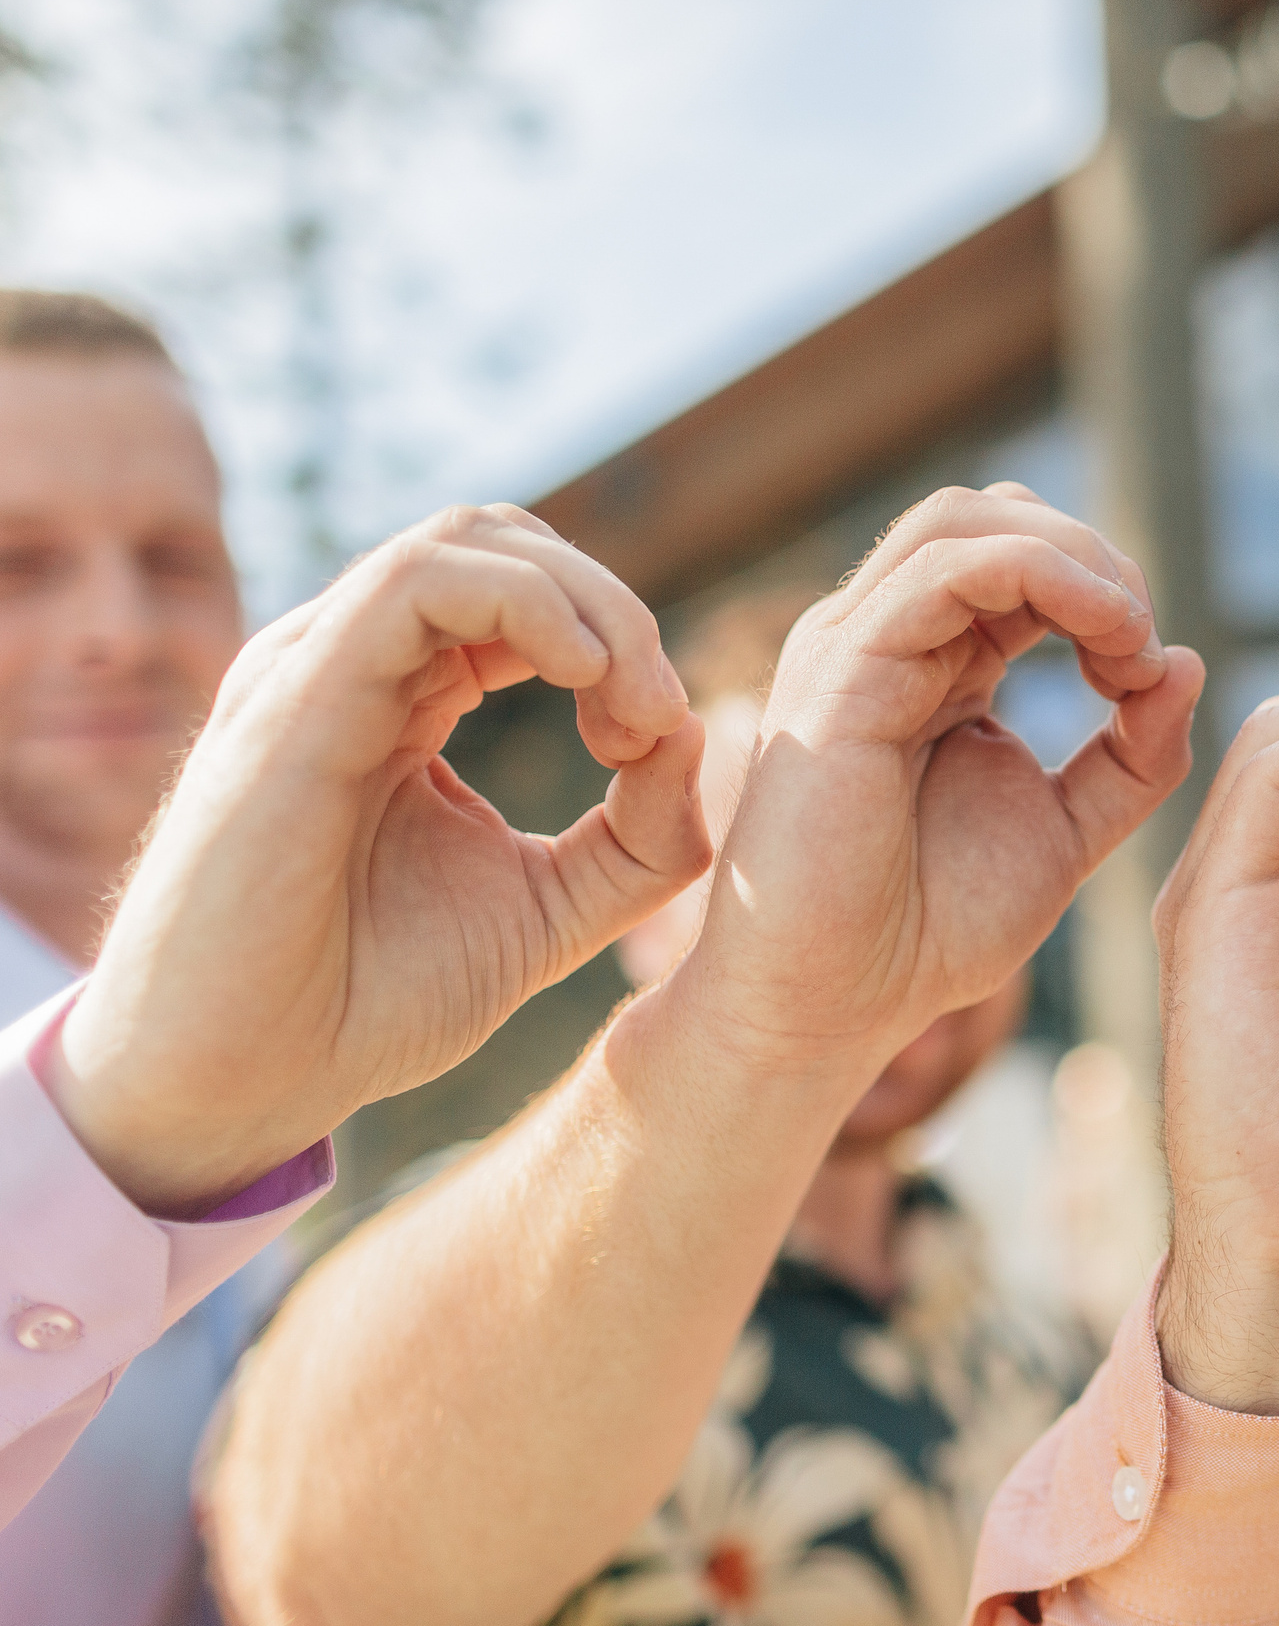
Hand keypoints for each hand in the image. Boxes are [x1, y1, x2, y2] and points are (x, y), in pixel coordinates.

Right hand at [52, 505, 710, 1217]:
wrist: (236, 1084)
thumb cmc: (363, 1003)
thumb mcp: (546, 912)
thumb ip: (636, 838)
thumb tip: (694, 732)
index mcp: (404, 696)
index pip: (528, 593)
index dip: (621, 641)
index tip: (659, 741)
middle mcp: (354, 662)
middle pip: (511, 545)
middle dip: (617, 611)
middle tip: (656, 719)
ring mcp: (317, 668)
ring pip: (472, 542)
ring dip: (588, 604)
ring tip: (631, 708)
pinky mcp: (295, 697)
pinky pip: (416, 582)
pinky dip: (528, 607)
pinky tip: (584, 680)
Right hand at [654, 484, 1200, 1083]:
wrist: (832, 1006)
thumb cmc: (927, 931)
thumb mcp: (1067, 832)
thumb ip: (1133, 757)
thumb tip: (1185, 660)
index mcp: (934, 663)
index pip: (1022, 559)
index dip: (1106, 591)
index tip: (1154, 677)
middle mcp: (886, 638)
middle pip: (995, 516)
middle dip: (1095, 558)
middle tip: (1144, 643)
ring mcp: (854, 646)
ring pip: (963, 521)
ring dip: (1073, 558)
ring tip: (1129, 634)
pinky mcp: (839, 671)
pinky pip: (942, 571)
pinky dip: (1040, 576)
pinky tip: (1104, 633)